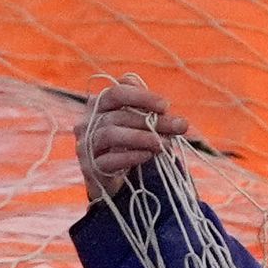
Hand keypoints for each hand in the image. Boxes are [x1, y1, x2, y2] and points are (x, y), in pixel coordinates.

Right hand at [77, 76, 184, 202]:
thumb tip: (170, 113)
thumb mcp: (137, 123)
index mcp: (100, 104)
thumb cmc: (125, 141)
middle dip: (152, 121)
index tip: (166, 106)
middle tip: (179, 127)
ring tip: (163, 143)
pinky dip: (130, 157)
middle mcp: (89, 121)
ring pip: (110, 135)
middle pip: (118, 116)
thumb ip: (149, 113)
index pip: (116, 93)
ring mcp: (87, 144)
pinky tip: (148, 155)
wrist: (108, 174)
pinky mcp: (91, 167)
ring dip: (140, 137)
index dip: (141, 97)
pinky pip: (108, 160)